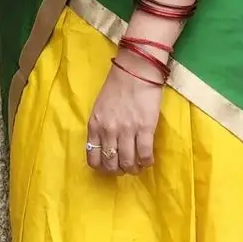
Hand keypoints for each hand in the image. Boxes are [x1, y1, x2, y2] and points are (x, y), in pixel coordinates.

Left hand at [85, 56, 164, 174]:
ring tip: (138, 166)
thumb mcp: (99, 108)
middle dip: (118, 171)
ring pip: (128, 162)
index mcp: (95, 125)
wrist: (135, 70)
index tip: (110, 166)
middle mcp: (108, 131)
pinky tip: (148, 160)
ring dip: (133, 169)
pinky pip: (145, 154)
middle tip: (125, 167)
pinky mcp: (145, 128)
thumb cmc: (117, 86)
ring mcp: (126, 130)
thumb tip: (106, 146)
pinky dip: (147, 162)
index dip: (102, 167)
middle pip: (111, 163)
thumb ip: (100, 127)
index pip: (93, 158)